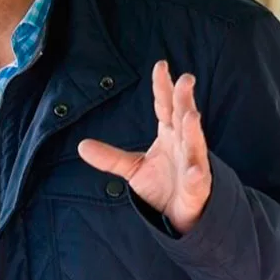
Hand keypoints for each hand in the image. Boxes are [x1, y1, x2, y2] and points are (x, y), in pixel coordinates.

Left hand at [78, 61, 209, 234]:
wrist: (179, 214)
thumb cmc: (162, 185)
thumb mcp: (133, 168)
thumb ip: (110, 157)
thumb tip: (81, 146)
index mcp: (170, 133)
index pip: (165, 105)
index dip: (163, 86)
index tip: (161, 66)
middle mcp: (183, 144)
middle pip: (183, 116)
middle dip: (184, 99)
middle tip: (185, 79)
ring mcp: (193, 163)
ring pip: (194, 143)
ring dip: (193, 130)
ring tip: (190, 116)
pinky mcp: (198, 187)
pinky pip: (198, 179)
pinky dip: (197, 174)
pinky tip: (196, 171)